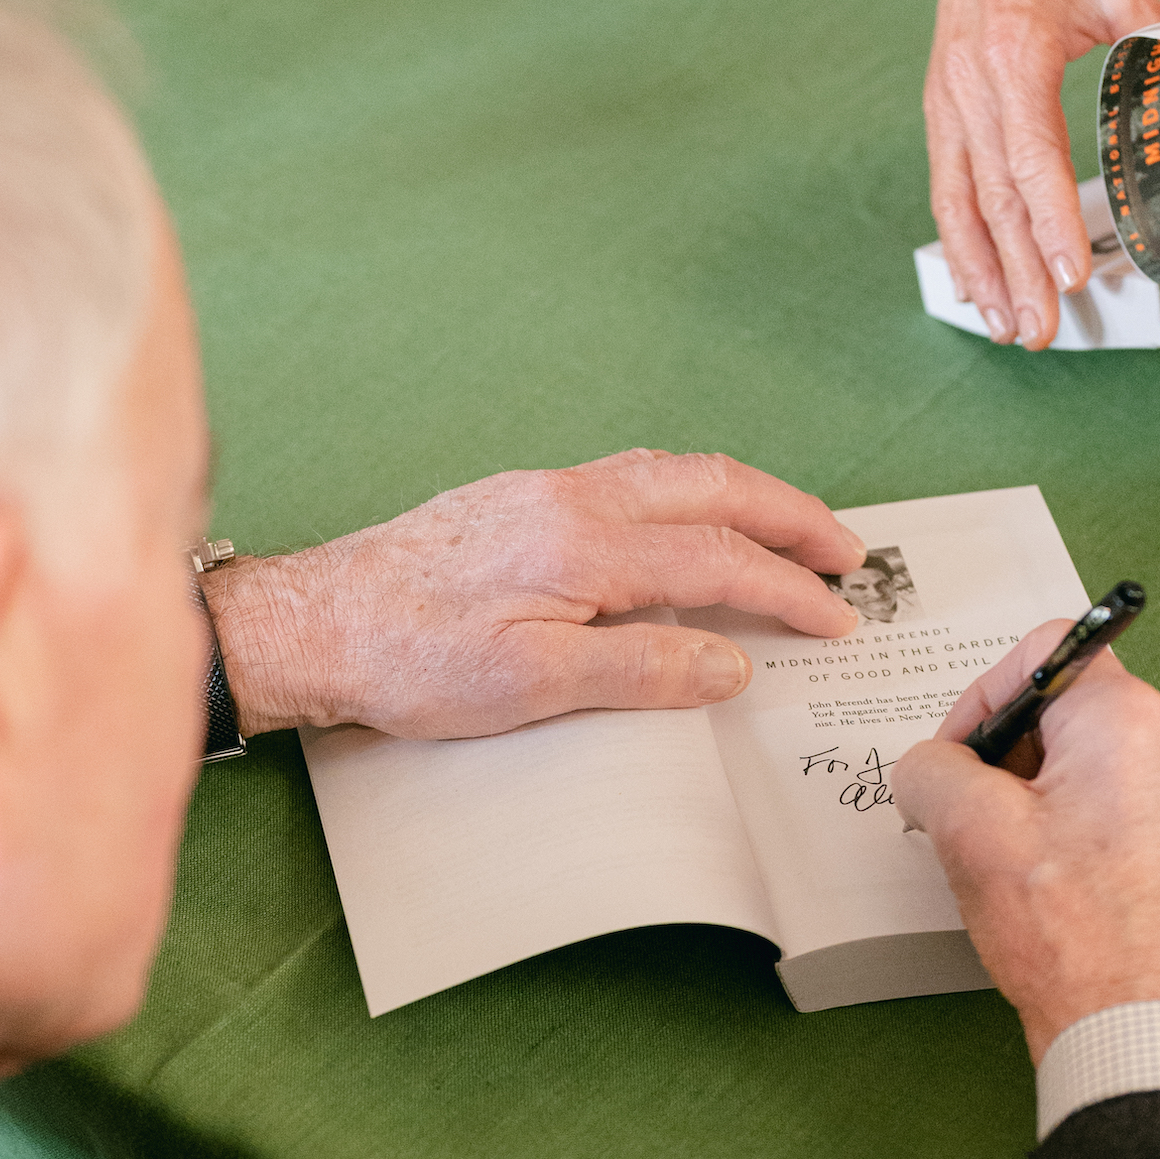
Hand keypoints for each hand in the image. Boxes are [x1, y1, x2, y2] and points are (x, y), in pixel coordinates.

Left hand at [207, 449, 864, 738]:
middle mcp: (570, 496)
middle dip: (789, 516)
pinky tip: (689, 521)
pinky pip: (629, 478)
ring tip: (788, 530)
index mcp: (584, 540)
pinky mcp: (515, 499)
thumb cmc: (409, 659)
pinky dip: (687, 495)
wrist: (314, 622)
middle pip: (712, 487)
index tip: (837, 619)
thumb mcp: (532, 685)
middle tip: (845, 553)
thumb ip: (641, 666)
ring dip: (742, 497)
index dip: (787, 589)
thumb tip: (730, 661)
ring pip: (671, 473)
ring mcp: (541, 489)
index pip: (718, 558)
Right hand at [894, 623, 1159, 1063]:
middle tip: (994, 822)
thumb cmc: (1071, 938)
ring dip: (1071, 793)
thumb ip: (933, 768)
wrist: (1145, 1030)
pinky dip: (1118, 827)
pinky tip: (1091, 885)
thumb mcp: (967, 835)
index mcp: (1131, 718)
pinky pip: (1159, 802)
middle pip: (1083, 709)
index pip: (1045, 652)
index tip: (964, 756)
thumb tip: (936, 765)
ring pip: (1121, 758)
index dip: (986, 696)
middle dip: (1026, 756)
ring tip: (1044, 864)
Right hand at [926, 0, 1159, 351]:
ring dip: (981, 272)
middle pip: (992, 199)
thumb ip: (1152, 45)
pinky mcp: (942, 102)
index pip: (1031, 160)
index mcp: (1012, 54)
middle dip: (1017, 273)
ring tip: (1004, 327)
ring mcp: (947, 96)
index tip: (1070, 275)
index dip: (1051, 224)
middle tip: (1041, 333)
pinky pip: (948, 182)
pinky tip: (977, 280)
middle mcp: (968, 83)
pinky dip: (961, 237)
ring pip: (958, 203)